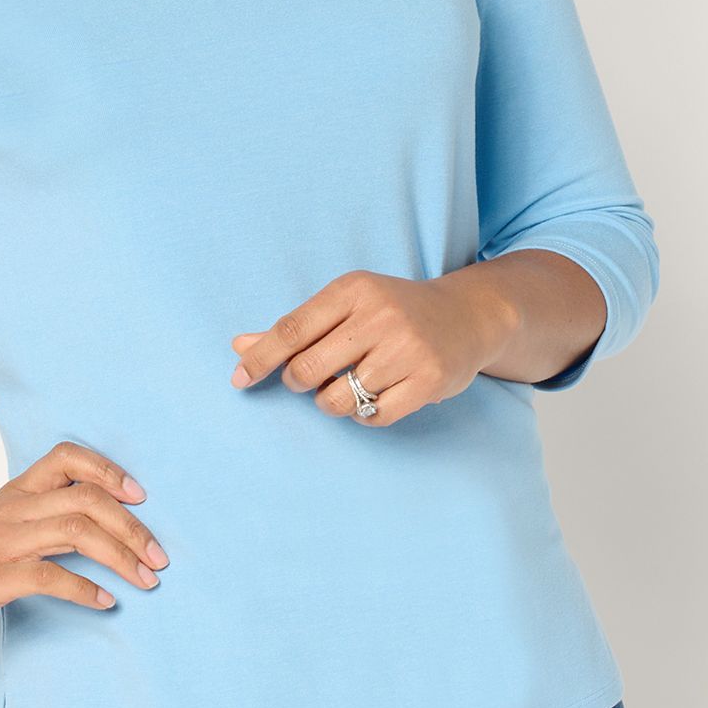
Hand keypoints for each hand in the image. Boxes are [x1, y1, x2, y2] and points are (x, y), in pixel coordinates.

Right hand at [0, 442, 170, 649]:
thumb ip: (41, 518)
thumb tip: (99, 525)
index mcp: (15, 493)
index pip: (66, 455)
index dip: (109, 469)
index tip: (139, 497)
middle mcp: (12, 510)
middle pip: (86, 498)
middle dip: (132, 526)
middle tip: (160, 557)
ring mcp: (1, 543)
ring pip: (76, 532)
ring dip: (121, 557)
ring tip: (146, 580)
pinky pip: (49, 576)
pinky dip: (84, 589)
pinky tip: (106, 603)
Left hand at [228, 268, 517, 426]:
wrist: (468, 314)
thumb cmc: (393, 310)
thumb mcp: (347, 305)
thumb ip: (295, 327)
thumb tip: (239, 346)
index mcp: (352, 290)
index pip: (291, 329)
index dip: (260, 358)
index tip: (239, 379)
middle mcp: (380, 316)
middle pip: (308, 368)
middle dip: (298, 383)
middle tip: (308, 380)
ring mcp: (407, 349)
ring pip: (338, 399)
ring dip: (331, 402)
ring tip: (345, 388)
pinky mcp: (428, 381)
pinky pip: (373, 417)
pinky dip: (363, 416)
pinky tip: (374, 398)